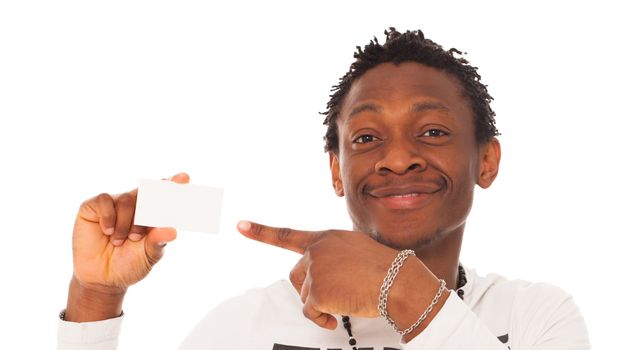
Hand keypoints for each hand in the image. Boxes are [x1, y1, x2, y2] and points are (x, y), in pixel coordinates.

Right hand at [65, 172, 188, 320]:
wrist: (102, 279)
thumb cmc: (129, 264)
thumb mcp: (148, 255)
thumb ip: (158, 241)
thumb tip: (173, 231)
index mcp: (154, 213)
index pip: (166, 194)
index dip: (175, 184)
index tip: (184, 177)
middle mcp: (136, 204)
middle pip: (148, 192)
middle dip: (150, 208)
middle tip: (143, 229)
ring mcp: (115, 203)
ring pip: (128, 199)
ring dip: (127, 223)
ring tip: (121, 241)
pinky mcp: (93, 206)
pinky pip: (105, 200)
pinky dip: (108, 217)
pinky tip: (107, 231)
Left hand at [237, 221, 398, 329]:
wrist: (398, 281)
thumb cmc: (385, 269)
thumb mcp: (357, 250)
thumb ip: (335, 256)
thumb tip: (323, 279)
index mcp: (325, 238)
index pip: (286, 235)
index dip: (261, 232)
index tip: (240, 225)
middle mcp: (316, 250)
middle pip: (296, 276)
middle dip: (311, 289)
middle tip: (336, 293)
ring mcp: (314, 269)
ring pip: (305, 295)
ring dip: (321, 303)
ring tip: (347, 297)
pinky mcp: (316, 291)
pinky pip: (311, 312)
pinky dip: (323, 319)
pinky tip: (341, 312)